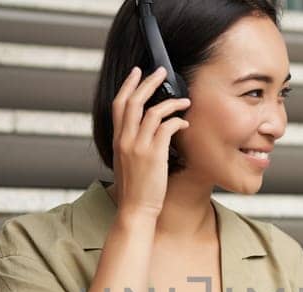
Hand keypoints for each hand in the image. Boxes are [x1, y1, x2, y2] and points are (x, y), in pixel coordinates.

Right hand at [110, 65, 190, 220]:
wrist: (135, 209)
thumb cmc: (135, 188)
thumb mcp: (127, 161)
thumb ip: (132, 143)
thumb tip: (146, 128)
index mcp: (118, 139)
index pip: (118, 104)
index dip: (128, 85)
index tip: (137, 72)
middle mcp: (125, 139)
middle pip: (134, 101)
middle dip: (148, 82)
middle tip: (161, 71)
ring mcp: (138, 146)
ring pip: (153, 112)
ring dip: (171, 102)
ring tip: (184, 100)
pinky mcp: (154, 155)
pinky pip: (167, 128)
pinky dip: (177, 121)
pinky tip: (185, 123)